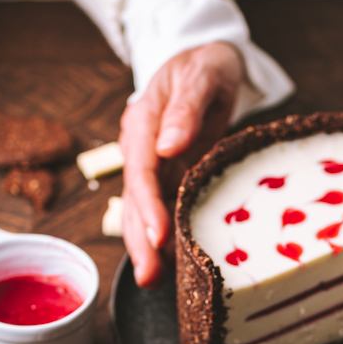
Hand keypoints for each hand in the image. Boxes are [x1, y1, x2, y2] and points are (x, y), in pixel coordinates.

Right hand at [119, 42, 243, 286]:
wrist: (205, 60)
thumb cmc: (204, 65)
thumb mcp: (201, 75)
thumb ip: (186, 108)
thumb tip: (169, 145)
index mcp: (143, 125)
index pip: (141, 172)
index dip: (149, 207)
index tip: (159, 237)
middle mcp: (143, 150)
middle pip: (136, 202)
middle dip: (141, 242)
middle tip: (149, 278)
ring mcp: (156, 167)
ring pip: (146, 212)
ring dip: (149, 248)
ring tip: (155, 283)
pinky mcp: (171, 177)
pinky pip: (166, 211)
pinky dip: (169, 238)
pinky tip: (176, 265)